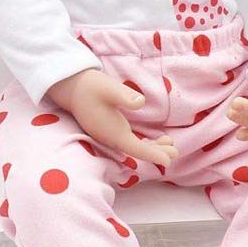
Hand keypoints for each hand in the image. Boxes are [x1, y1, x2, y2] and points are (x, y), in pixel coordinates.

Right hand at [46, 69, 178, 167]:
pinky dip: (143, 143)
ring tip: (170, 144)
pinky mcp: (108, 130)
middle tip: (176, 151)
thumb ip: (124, 95)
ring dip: (151, 148)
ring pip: (133, 147)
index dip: (152, 155)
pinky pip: (128, 141)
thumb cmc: (91, 86)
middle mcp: (109, 138)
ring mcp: (108, 135)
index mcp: (111, 132)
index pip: (135, 149)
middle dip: (156, 153)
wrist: (71, 86)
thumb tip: (140, 102)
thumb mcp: (108, 87)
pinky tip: (155, 139)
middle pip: (136, 151)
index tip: (168, 160)